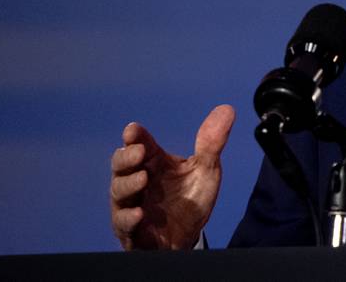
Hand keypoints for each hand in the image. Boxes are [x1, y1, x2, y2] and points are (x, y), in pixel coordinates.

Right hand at [109, 104, 235, 249]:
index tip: (133, 130)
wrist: (190, 236)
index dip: (135, 136)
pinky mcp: (131, 231)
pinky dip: (128, 218)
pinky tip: (139, 214)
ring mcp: (131, 205)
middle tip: (139, 152)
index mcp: (153, 162)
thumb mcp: (206, 170)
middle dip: (126, 156)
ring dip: (128, 184)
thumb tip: (227, 109)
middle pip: (121, 164)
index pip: (139, 143)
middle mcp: (137, 180)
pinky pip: (122, 224)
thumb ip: (212, 143)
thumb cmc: (191, 199)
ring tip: (143, 179)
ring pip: (119, 191)